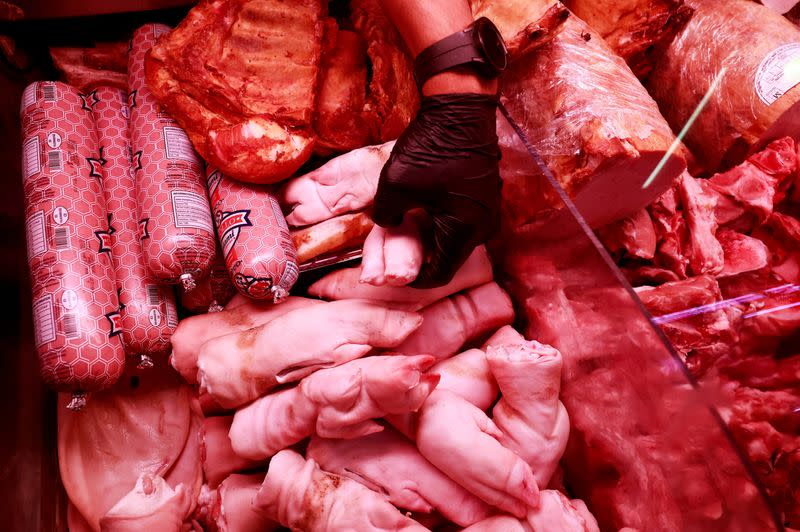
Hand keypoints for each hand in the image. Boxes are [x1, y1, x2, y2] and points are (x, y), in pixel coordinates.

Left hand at [372, 93, 501, 287]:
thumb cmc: (430, 150)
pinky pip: (465, 222)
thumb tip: (388, 225)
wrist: (461, 110)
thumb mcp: (394, 187)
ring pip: (458, 240)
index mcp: (463, 232)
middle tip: (398, 256)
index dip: (415, 282)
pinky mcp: (487, 195)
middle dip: (424, 260)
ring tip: (409, 233)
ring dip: (434, 241)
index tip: (396, 277)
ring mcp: (489, 210)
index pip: (440, 275)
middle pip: (450, 259)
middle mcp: (483, 227)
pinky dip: (445, 225)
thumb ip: (386, 217)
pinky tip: (425, 212)